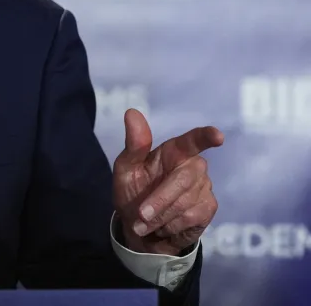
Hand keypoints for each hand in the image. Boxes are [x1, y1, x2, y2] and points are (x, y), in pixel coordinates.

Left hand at [112, 109, 223, 255]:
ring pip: (185, 202)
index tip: (217, 136)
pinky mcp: (209, 207)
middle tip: (140, 215)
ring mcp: (204, 186)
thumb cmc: (134, 192)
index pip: (192, 140)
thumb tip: (132, 112)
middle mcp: (193, 165)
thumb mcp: (126, 169)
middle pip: (183, 179)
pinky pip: (192, 217)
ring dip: (160, 216)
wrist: (140, 230)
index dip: (205, 137)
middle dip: (159, 200)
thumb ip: (133, 145)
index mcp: (173, 151)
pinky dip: (171, 225)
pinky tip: (163, 226)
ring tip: (145, 223)